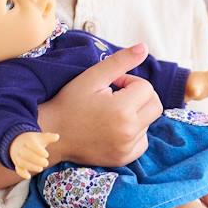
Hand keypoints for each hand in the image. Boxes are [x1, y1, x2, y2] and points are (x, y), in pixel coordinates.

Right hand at [10, 131, 59, 179]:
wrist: (17, 142)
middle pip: (26, 154)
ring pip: (21, 162)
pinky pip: (17, 169)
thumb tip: (57, 136)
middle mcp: (20, 148)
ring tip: (40, 169)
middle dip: (36, 160)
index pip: (31, 145)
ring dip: (31, 167)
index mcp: (27, 140)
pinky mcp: (16, 163)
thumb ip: (49, 137)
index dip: (39, 150)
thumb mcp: (40, 137)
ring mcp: (17, 156)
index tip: (47, 154)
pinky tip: (28, 177)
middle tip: (46, 163)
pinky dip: (22, 173)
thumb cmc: (32, 141)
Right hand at [37, 44, 163, 167]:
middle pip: (155, 105)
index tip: (111, 85)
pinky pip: (142, 141)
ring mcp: (127, 149)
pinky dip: (134, 132)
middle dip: (139, 95)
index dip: (129, 81)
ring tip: (111, 113)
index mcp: (122, 110)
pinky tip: (114, 128)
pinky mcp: (123, 159)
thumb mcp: (92, 77)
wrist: (52, 134)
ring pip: (149, 122)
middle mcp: (129, 132)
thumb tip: (144, 47)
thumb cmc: (70, 103)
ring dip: (136, 113)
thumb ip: (120, 61)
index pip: (146, 87)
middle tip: (116, 96)